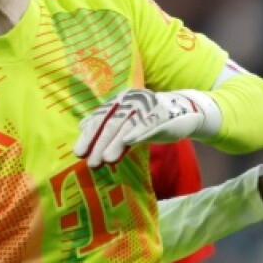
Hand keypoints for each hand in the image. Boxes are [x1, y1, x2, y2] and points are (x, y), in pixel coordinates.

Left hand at [74, 89, 216, 168]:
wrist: (183, 111)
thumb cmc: (148, 118)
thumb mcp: (125, 119)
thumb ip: (106, 122)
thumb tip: (82, 126)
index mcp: (119, 100)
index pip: (100, 118)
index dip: (89, 136)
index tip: (79, 153)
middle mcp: (131, 100)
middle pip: (111, 123)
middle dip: (99, 143)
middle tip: (90, 162)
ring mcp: (147, 106)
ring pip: (127, 125)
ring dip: (115, 143)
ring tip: (105, 160)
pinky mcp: (162, 114)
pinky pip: (148, 124)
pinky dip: (138, 133)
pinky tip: (129, 143)